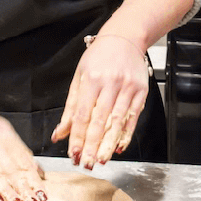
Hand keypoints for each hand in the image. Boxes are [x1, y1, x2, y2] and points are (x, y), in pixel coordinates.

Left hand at [52, 33, 150, 167]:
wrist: (125, 37)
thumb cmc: (99, 57)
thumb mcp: (79, 77)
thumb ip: (71, 108)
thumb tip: (59, 134)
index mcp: (91, 79)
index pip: (83, 114)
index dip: (78, 136)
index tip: (74, 153)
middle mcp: (110, 84)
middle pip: (100, 120)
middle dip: (93, 145)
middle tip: (87, 163)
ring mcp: (128, 88)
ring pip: (118, 121)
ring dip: (109, 144)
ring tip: (101, 160)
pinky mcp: (141, 92)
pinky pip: (133, 117)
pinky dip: (126, 135)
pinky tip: (118, 148)